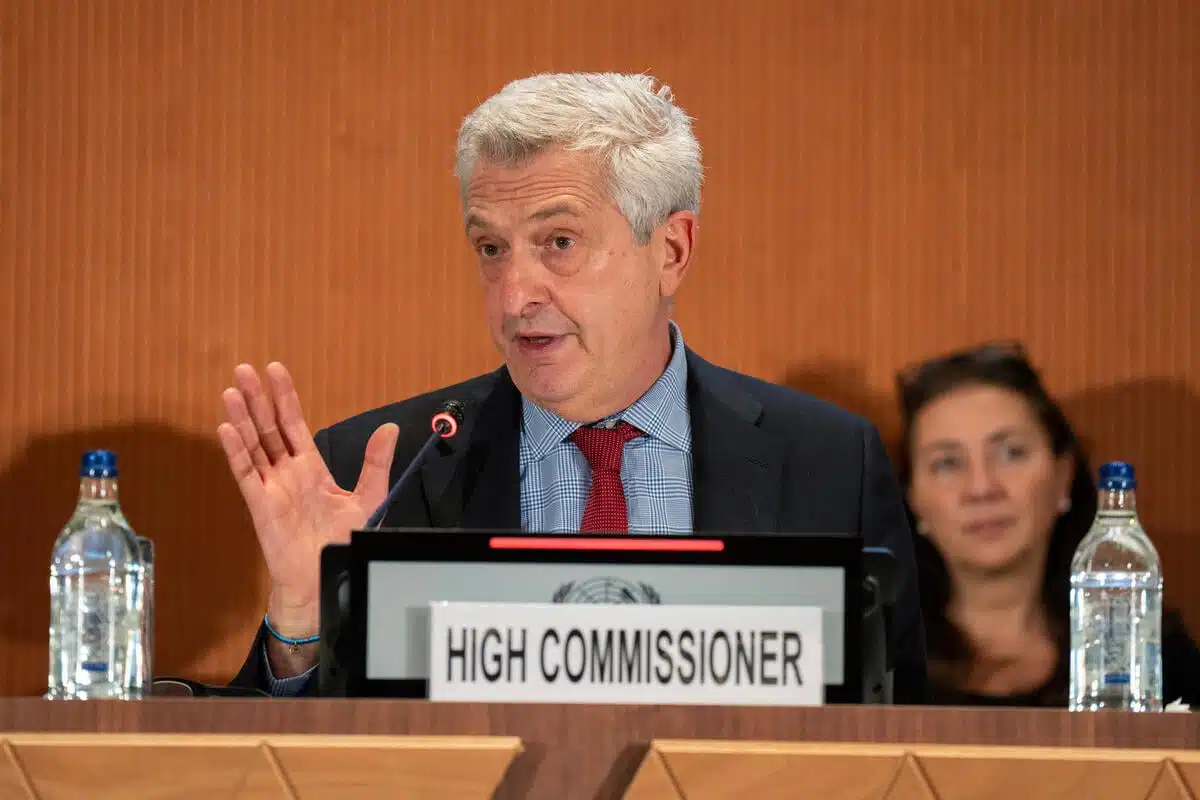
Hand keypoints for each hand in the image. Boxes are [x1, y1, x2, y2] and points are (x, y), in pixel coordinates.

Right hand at [217, 362, 398, 636]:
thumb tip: (390, 428)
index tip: (275, 370)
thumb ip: (376, 462)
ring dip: (242, 418)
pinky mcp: (261, 506)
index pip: (294, 425)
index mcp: (311, 468)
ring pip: (253, 446)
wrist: (327, 578)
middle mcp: (288, 473)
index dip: (285, 398)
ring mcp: (272, 488)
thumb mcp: (369, 497)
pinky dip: (236, 451)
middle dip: (258, 399)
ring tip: (232, 389)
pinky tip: (227, 428)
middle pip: (269, 428)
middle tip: (245, 368)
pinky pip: (246, 475)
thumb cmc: (342, 541)